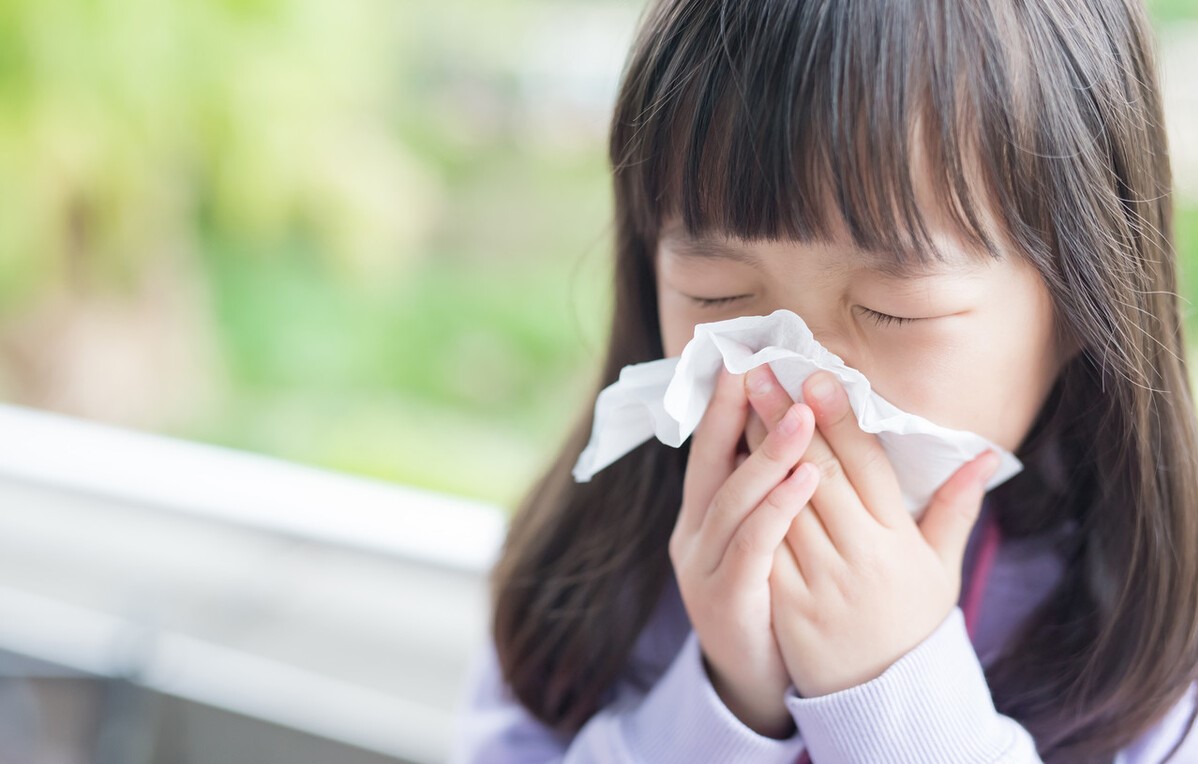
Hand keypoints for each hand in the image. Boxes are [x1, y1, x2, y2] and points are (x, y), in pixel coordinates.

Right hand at [669, 365, 821, 736]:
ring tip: (802, 415)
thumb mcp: (761, 538)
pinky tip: (806, 479)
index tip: (743, 355)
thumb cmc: (767, 597)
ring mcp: (704, 568)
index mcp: (702, 516)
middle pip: (711, 463)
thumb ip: (766, 488)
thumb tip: (790, 427)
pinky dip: (777, 509)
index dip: (724, 404)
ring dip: (768, 454)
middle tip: (762, 366)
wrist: (755, 680)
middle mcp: (694, 535)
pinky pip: (753, 546)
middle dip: (736, 413)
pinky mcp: (726, 600)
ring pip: (733, 501)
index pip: (710, 448)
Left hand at [741, 364, 1000, 697]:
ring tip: (736, 404)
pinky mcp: (786, 604)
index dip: (839, 419)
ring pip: (783, 504)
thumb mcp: (941, 568)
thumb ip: (956, 507)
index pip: (866, 467)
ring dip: (757, 451)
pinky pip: (762, 547)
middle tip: (761, 372)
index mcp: (897, 541)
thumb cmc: (910, 622)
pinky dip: (745, 506)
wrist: (882, 697)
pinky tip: (725, 467)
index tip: (815, 376)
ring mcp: (819, 582)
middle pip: (818, 475)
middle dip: (787, 419)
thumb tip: (987, 453)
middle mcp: (859, 557)